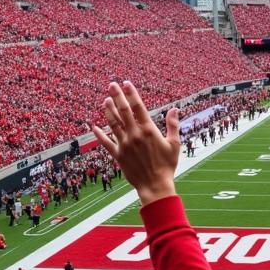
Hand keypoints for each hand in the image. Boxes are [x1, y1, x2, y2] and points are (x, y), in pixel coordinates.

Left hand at [91, 81, 179, 206]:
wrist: (155, 185)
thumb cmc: (167, 165)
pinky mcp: (118, 155)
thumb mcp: (174, 144)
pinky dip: (99, 135)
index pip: (138, 107)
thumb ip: (173, 125)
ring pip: (113, 124)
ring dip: (108, 111)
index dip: (131, 94)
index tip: (126, 83)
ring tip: (105, 100)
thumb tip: (175, 109)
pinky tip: (94, 127)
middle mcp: (134, 135)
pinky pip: (106, 143)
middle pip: (123, 111)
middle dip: (117, 96)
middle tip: (111, 84)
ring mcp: (124, 145)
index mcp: (149, 130)